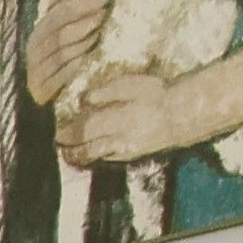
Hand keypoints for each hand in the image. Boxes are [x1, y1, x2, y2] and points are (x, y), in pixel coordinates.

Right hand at [23, 0, 107, 106]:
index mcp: (40, 30)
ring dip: (82, 42)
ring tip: (100, 32)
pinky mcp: (42, 90)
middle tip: (104, 11)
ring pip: (61, 53)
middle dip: (83, 20)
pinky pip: (61, 77)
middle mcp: (35, 48)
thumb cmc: (52, 54)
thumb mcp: (55, 24)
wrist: (37, 95)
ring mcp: (37, 70)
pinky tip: (89, 59)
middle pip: (60, 32)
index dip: (81, 2)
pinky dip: (74, 67)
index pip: (59, 12)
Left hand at [58, 72, 175, 165]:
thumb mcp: (131, 84)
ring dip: (82, 156)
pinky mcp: (138, 153)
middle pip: (88, 148)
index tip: (57, 133)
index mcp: (115, 121)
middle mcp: (118, 140)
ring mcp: (128, 149)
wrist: (185, 113)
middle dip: (71, 149)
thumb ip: (106, 92)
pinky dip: (100, 158)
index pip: (84, 130)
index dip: (69, 133)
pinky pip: (113, 158)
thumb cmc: (158, 93)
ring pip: (99, 156)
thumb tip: (82, 100)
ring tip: (70, 155)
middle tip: (59, 147)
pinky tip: (97, 155)